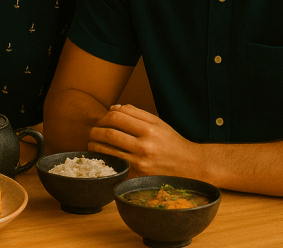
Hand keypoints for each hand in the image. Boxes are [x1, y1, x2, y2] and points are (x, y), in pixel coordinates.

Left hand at [87, 104, 201, 177]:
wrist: (191, 166)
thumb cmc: (172, 142)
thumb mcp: (158, 123)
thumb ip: (135, 113)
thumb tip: (112, 108)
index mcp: (149, 129)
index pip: (117, 117)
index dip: (104, 116)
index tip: (102, 119)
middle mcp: (144, 145)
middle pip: (109, 133)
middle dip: (95, 131)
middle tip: (92, 131)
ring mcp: (141, 162)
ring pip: (108, 150)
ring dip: (94, 145)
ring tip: (92, 143)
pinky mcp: (139, 175)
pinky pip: (115, 165)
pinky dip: (105, 159)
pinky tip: (101, 156)